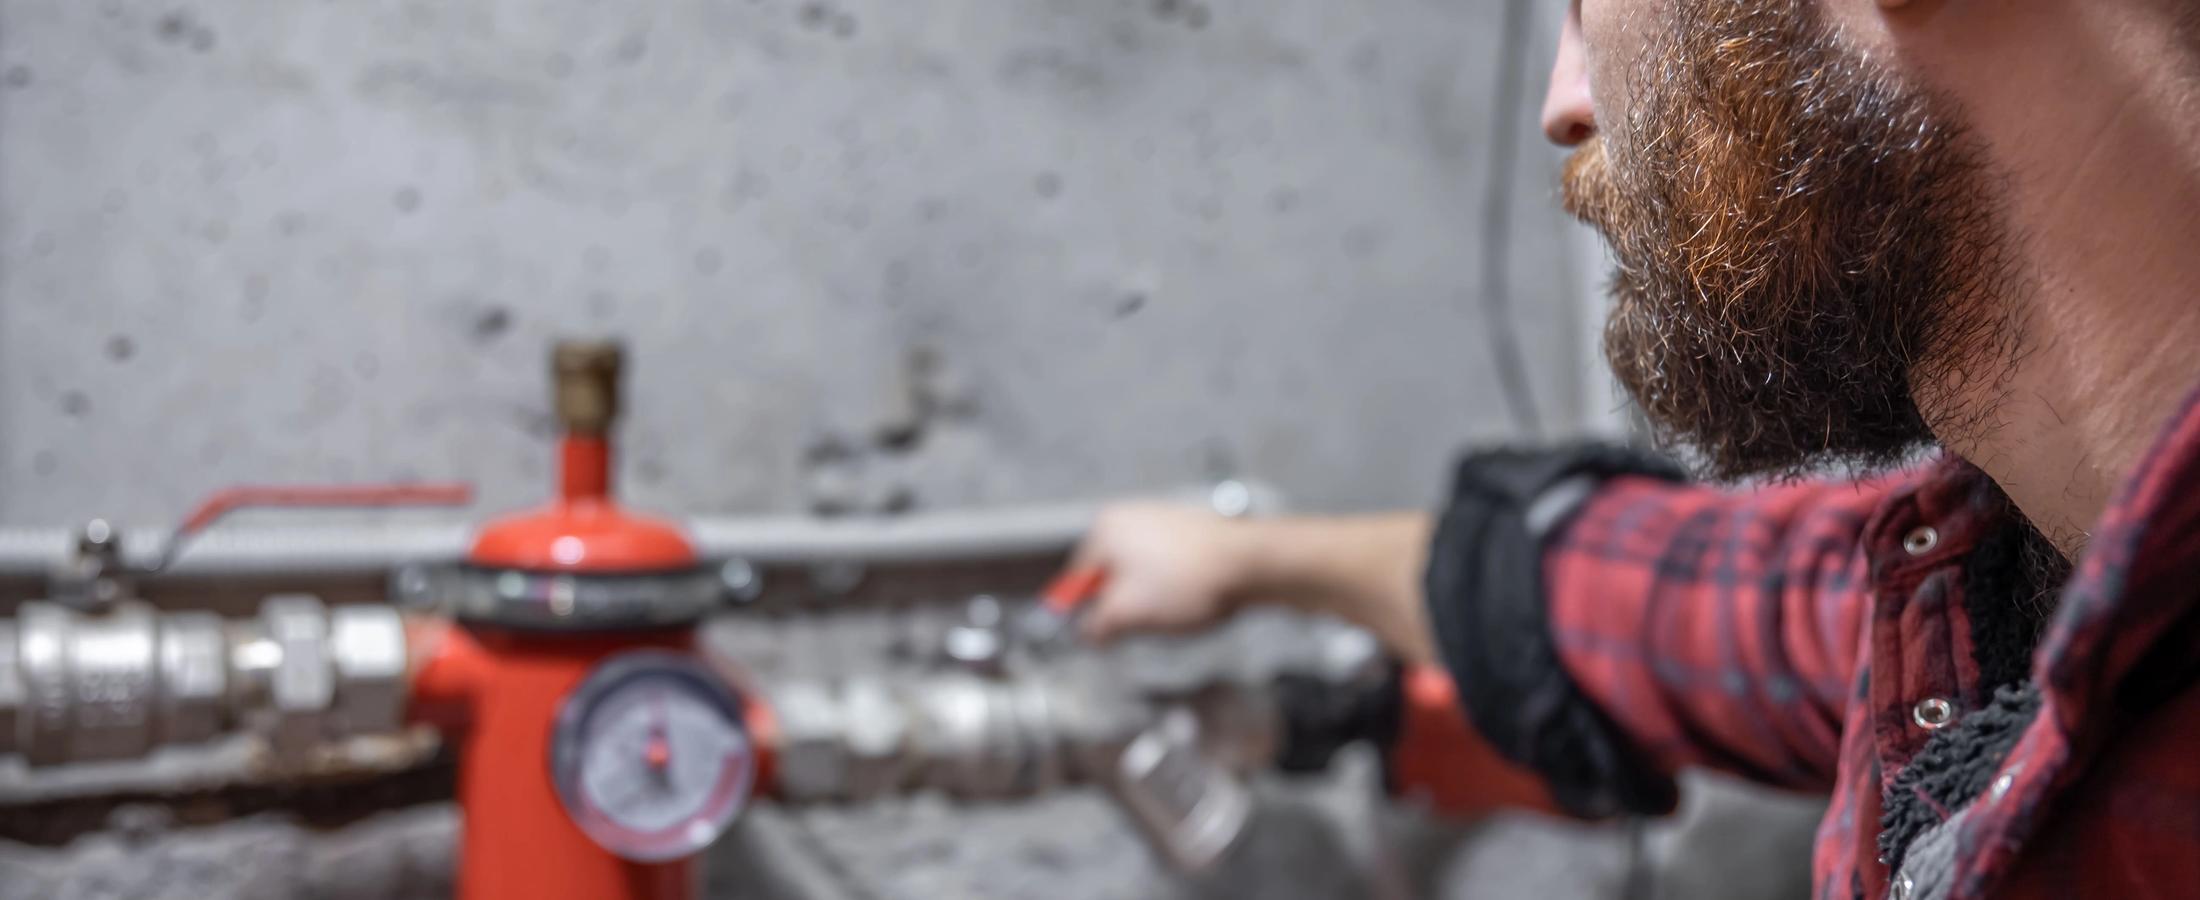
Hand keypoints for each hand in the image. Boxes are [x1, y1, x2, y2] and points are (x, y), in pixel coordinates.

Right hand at [1068, 502, 1257, 641]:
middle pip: (1110, 577)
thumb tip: (1086, 632)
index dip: (1091, 612)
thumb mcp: (1128, 614)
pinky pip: (1166, 569)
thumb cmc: (1190, 581)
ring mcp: (1160, 521)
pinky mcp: (1187, 532)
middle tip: (1148, 620)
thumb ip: (1096, 625)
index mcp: (1106, 529)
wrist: (1251, 563)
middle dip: (1125, 605)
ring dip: (1151, 600)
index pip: (1079, 579)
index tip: (1106, 633)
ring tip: (1175, 607)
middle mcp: (1129, 517)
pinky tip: (1191, 597)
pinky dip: (1174, 588)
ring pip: (1140, 577)